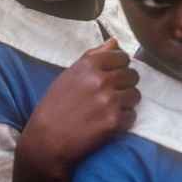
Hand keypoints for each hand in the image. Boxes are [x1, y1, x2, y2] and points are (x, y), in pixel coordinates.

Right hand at [21, 39, 139, 173]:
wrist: (45, 141)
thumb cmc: (54, 106)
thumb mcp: (69, 75)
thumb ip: (93, 56)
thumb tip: (115, 41)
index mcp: (89, 65)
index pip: (122, 57)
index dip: (121, 67)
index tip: (113, 77)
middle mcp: (101, 79)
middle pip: (133, 76)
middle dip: (126, 85)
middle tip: (112, 96)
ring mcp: (109, 100)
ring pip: (135, 95)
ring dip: (126, 103)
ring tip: (110, 110)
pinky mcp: (114, 121)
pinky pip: (132, 116)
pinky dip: (123, 121)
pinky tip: (108, 123)